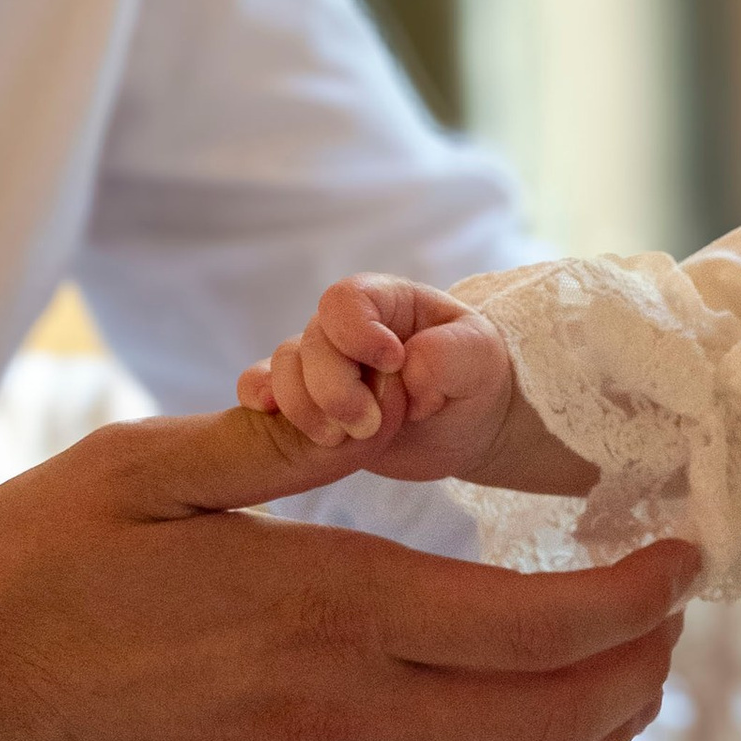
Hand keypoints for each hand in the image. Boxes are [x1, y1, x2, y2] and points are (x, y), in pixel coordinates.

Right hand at [0, 406, 694, 740]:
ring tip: (628, 681)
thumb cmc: (29, 579)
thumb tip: (389, 393)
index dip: (638, 596)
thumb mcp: (145, 469)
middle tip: (673, 615)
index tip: (686, 558)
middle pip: (557, 716)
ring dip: (596, 740)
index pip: (539, 623)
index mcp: (327, 608)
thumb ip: (282, 439)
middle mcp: (345, 714)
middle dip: (643, 666)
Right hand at [240, 272, 517, 479]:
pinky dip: (259, 400)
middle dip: (334, 390)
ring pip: (283, 370)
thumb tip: (404, 371)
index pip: (345, 300)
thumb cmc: (476, 379)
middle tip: (369, 426)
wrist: (468, 427)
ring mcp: (323, 365)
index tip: (394, 362)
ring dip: (306, 410)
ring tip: (343, 440)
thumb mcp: (480, 358)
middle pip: (311, 343)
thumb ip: (448, 355)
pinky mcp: (310, 402)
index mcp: (385, 303)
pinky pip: (261, 388)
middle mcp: (345, 329)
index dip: (357, 332)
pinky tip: (271, 415)